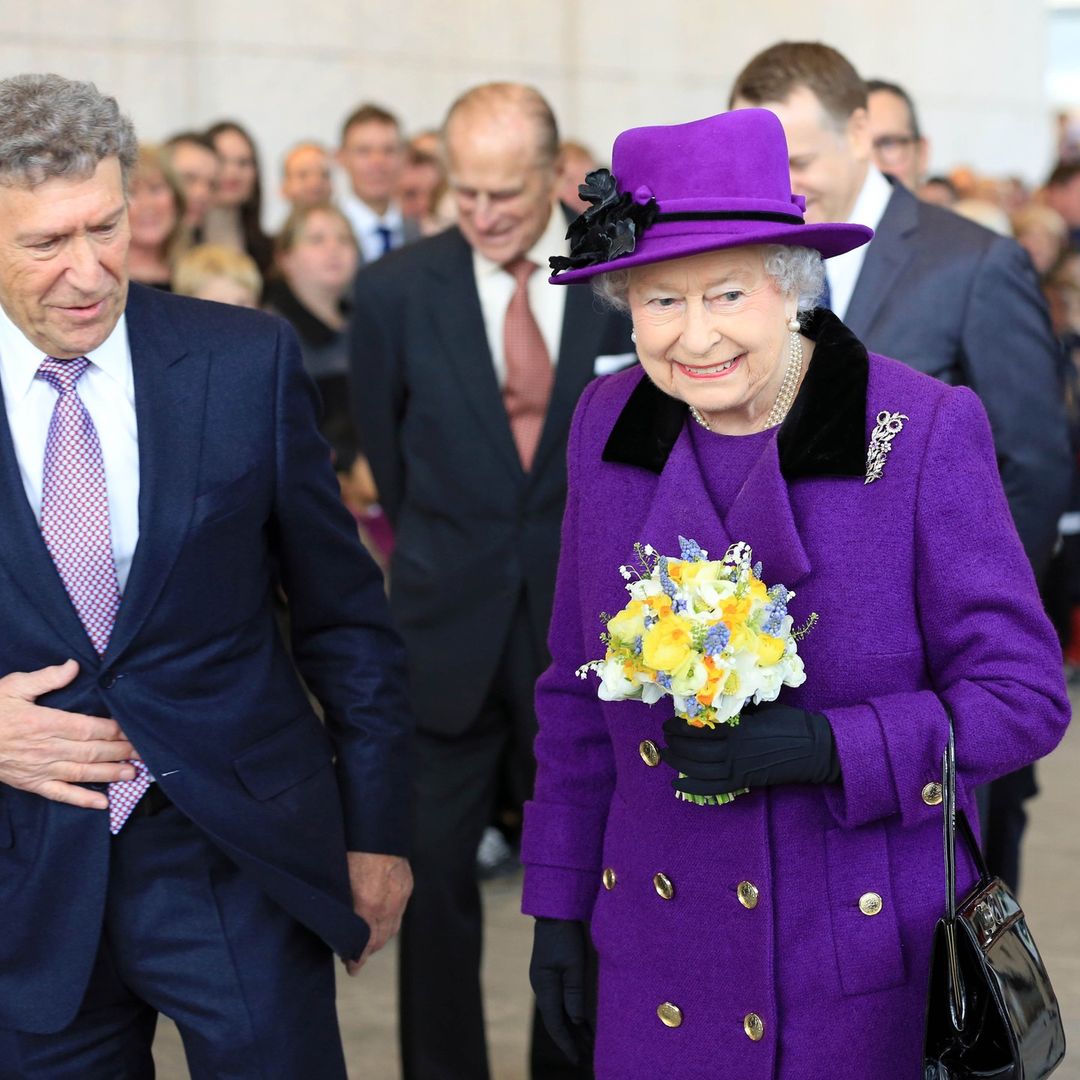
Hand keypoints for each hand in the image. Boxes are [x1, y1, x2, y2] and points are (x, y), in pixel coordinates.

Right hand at [0, 659, 138, 808]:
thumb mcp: (13, 686)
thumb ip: (46, 678)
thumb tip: (74, 666)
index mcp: (45, 722)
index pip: (89, 728)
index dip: (115, 730)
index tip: (134, 729)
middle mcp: (46, 748)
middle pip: (92, 751)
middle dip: (122, 751)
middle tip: (146, 751)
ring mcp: (40, 768)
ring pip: (83, 773)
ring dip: (111, 773)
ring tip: (135, 773)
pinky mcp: (31, 783)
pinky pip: (61, 794)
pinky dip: (83, 800)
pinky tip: (103, 803)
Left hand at [344, 851, 412, 973]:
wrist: (374, 829)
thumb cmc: (350, 850)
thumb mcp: (339, 882)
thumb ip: (341, 907)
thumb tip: (335, 924)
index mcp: (368, 904)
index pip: (365, 942)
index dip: (358, 957)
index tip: (352, 967)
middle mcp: (388, 903)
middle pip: (380, 939)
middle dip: (368, 950)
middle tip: (355, 957)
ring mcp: (400, 895)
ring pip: (392, 927)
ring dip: (380, 937)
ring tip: (368, 942)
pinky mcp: (407, 885)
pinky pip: (399, 912)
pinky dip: (390, 921)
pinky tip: (381, 922)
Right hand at [529, 917, 591, 1064]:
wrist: (554, 912)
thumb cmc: (565, 936)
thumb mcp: (573, 965)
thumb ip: (574, 994)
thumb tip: (576, 1022)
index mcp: (544, 986)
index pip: (554, 1023)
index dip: (566, 1043)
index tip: (577, 1059)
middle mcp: (541, 987)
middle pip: (555, 1021)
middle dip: (569, 1039)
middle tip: (585, 1057)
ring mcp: (545, 981)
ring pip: (558, 1012)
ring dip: (571, 1028)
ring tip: (587, 1044)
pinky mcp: (551, 975)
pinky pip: (559, 1001)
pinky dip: (570, 1014)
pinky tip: (582, 1022)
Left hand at [658, 702, 839, 796]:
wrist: (815, 748)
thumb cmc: (790, 723)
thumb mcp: (760, 709)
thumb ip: (735, 711)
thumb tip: (711, 707)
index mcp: (737, 728)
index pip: (698, 728)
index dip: (679, 726)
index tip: (668, 722)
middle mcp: (733, 750)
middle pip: (693, 749)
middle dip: (674, 744)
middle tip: (663, 737)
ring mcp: (738, 768)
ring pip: (698, 768)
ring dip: (678, 762)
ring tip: (666, 755)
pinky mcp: (744, 781)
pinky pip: (712, 787)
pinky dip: (692, 786)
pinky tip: (677, 782)